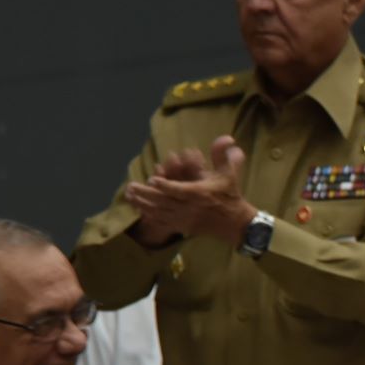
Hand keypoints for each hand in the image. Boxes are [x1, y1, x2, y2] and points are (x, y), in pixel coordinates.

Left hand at [124, 136, 255, 245]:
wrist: (236, 224)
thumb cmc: (230, 195)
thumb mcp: (228, 174)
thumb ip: (222, 155)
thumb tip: (228, 137)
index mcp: (199, 193)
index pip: (179, 190)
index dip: (164, 185)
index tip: (151, 179)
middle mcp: (190, 207)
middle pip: (163, 201)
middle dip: (145, 194)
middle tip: (130, 186)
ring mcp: (185, 218)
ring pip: (160, 212)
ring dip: (142, 204)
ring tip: (129, 195)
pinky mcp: (183, 226)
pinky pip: (163, 222)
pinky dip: (150, 216)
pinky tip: (139, 209)